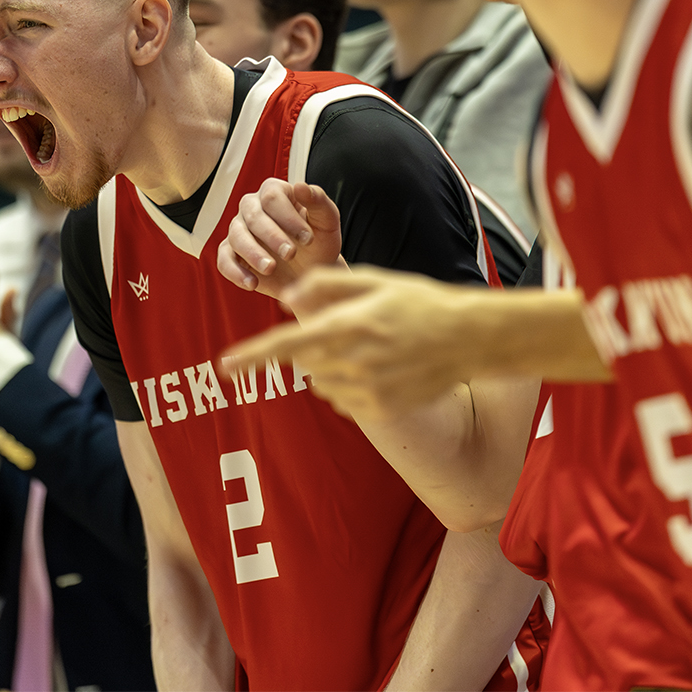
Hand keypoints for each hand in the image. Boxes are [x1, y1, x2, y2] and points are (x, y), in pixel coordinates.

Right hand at [217, 179, 343, 301]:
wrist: (311, 272)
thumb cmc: (318, 242)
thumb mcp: (327, 221)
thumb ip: (318, 201)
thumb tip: (300, 186)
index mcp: (275, 192)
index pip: (273, 197)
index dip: (288, 217)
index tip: (307, 238)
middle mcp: (252, 207)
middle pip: (254, 216)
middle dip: (272, 236)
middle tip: (290, 254)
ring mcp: (239, 229)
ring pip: (237, 236)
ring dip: (253, 254)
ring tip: (270, 268)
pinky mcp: (231, 254)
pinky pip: (224, 260)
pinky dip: (235, 272)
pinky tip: (252, 283)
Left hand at [222, 267, 477, 420]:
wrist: (465, 338)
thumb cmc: (417, 303)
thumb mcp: (374, 281)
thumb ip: (326, 286)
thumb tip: (288, 300)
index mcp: (349, 326)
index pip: (290, 344)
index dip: (254, 355)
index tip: (225, 365)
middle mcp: (355, 361)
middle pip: (305, 363)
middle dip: (312, 348)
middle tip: (346, 330)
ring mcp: (368, 390)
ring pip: (322, 384)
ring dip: (330, 368)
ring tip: (368, 349)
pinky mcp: (380, 410)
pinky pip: (343, 402)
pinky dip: (349, 388)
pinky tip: (378, 370)